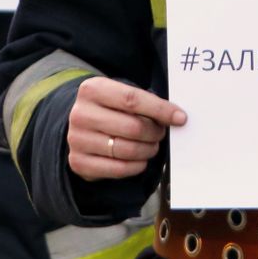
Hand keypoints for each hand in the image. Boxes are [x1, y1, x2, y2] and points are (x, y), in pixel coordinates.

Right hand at [68, 77, 184, 180]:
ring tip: (151, 146)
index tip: (180, 118)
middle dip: (154, 132)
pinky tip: (140, 160)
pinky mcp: (78, 162)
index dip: (160, 109)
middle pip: (132, 127)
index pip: (132, 99)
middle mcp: (81, 114)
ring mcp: (77, 139)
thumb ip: (144, 102)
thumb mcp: (120, 96)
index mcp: (93, 89)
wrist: (79, 127)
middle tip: (161, 133)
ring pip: (127, 149)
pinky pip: (118, 169)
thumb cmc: (110, 109)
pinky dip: (136, 166)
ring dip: (148, 150)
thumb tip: (176, 116)